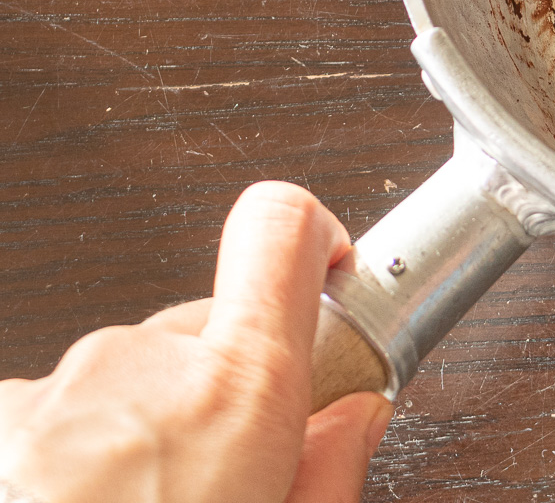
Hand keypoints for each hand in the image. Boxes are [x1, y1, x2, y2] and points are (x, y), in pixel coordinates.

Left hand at [0, 182, 391, 502]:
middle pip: (201, 328)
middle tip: (218, 479)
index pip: (281, 226)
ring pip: (120, 381)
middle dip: (216, 390)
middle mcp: (136, 365)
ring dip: (134, 434)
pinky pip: (50, 418)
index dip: (314, 237)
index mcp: (236, 389)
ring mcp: (49, 393)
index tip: (327, 269)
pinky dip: (65, 463)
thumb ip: (330, 469)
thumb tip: (354, 419)